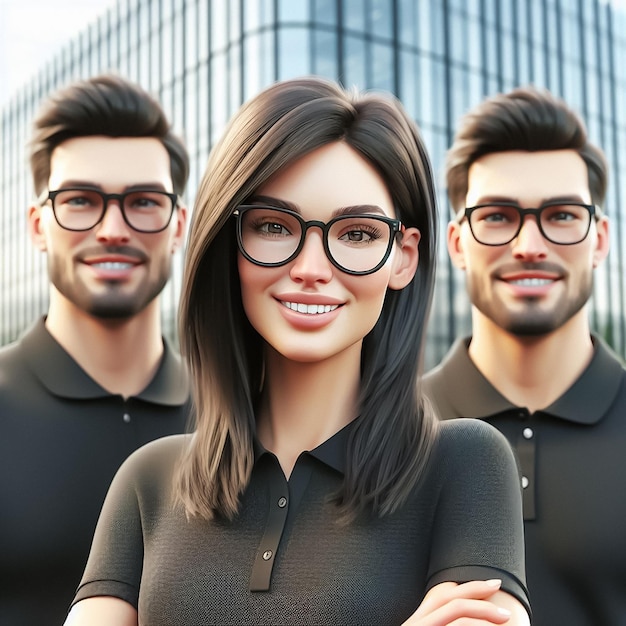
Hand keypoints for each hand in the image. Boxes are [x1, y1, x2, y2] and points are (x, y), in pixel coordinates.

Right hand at [402, 579, 526, 625]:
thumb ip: (444, 623)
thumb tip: (474, 620)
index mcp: (417, 622)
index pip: (440, 594)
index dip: (467, 586)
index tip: (490, 584)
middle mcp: (416, 622)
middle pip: (448, 597)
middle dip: (477, 590)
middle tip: (498, 587)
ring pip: (455, 610)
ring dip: (483, 611)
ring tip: (506, 619)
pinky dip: (477, 625)